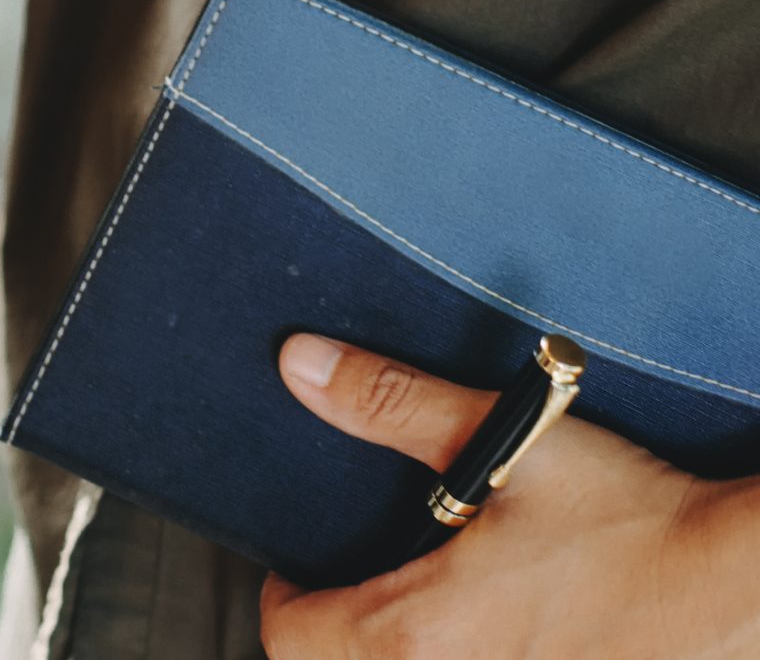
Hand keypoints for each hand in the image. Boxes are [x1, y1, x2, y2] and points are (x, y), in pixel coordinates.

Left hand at [259, 334, 759, 658]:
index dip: (285, 594)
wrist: (749, 591)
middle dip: (334, 631)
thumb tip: (305, 367)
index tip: (301, 566)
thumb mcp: (504, 446)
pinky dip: (457, 658)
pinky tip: (493, 632)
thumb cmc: (639, 527)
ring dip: (393, 651)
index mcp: (419, 636)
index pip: (292, 636)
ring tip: (419, 607)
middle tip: (351, 585)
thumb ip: (393, 403)